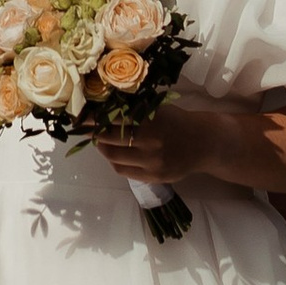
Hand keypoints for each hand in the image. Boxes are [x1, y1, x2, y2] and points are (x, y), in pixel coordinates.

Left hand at [94, 94, 215, 187]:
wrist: (202, 143)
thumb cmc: (176, 121)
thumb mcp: (158, 109)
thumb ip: (134, 109)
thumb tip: (102, 108)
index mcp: (150, 119)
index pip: (113, 119)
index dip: (94, 119)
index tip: (82, 117)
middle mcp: (150, 141)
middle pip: (109, 139)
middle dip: (95, 133)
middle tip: (88, 129)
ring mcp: (151, 161)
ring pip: (113, 156)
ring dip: (102, 148)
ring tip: (100, 141)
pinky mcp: (153, 176)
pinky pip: (123, 171)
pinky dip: (114, 162)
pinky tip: (113, 154)